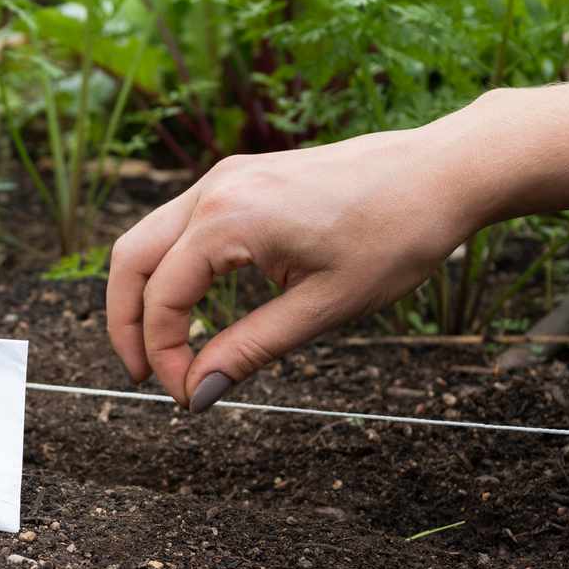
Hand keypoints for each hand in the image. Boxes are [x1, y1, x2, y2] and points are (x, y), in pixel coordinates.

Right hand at [106, 121, 480, 410]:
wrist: (441, 173)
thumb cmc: (395, 236)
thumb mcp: (324, 308)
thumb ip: (250, 350)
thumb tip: (198, 393)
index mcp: (229, 220)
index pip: (164, 299)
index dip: (165, 356)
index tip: (186, 396)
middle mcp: (214, 190)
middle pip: (131, 262)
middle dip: (126, 325)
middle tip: (145, 376)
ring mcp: (223, 179)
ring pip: (147, 241)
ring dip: (143, 296)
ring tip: (162, 348)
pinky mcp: (239, 180)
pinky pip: (178, 227)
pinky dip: (169, 270)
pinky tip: (190, 307)